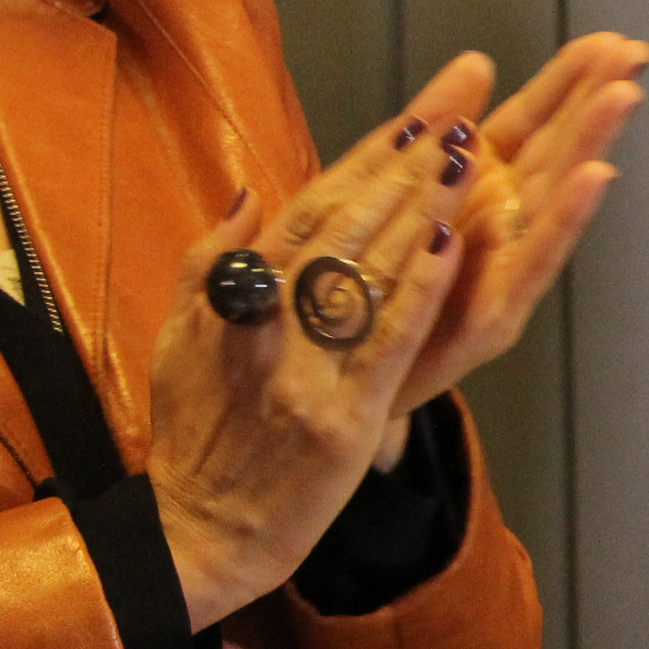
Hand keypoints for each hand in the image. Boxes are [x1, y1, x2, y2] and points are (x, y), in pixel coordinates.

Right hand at [148, 63, 487, 628]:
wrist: (200, 534)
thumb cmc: (197, 435)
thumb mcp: (180, 341)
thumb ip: (211, 264)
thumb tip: (247, 195)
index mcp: (236, 296)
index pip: (310, 208)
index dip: (365, 158)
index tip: (415, 114)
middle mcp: (268, 322)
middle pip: (345, 229)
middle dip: (404, 168)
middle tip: (458, 115)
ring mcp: (306, 369)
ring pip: (371, 273)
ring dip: (423, 209)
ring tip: (469, 155)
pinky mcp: (342, 418)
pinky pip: (387, 342)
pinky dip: (421, 291)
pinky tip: (454, 244)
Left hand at [392, 31, 648, 415]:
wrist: (338, 390)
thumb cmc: (365, 299)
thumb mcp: (385, 195)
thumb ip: (429, 133)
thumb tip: (479, 62)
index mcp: (475, 193)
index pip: (530, 123)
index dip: (568, 81)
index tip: (609, 40)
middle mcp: (501, 227)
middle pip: (556, 150)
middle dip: (595, 99)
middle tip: (635, 54)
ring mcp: (503, 270)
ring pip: (556, 197)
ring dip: (592, 143)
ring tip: (624, 95)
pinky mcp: (493, 317)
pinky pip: (533, 261)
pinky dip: (567, 218)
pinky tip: (597, 176)